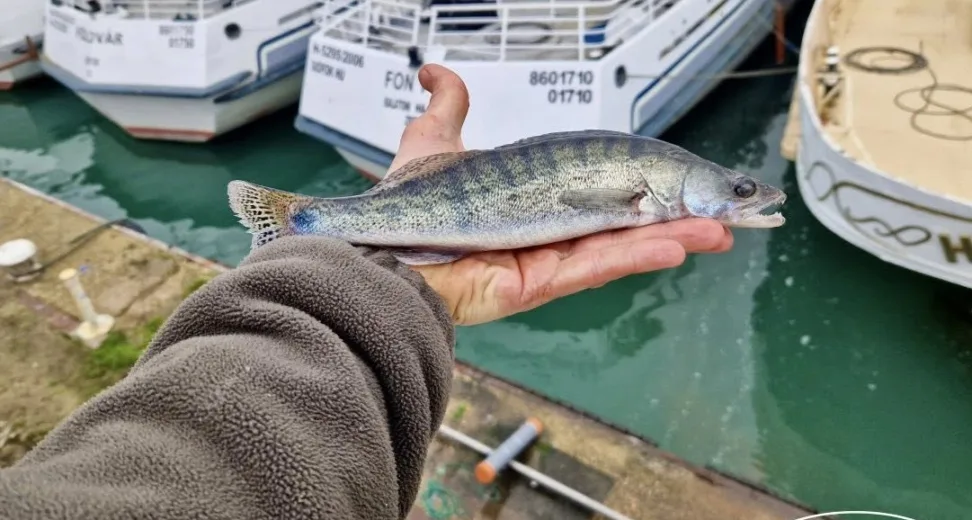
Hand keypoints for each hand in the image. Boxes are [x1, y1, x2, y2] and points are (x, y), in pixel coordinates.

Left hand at [391, 64, 733, 325]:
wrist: (379, 248)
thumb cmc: (406, 204)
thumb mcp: (431, 142)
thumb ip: (447, 109)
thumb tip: (436, 72)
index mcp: (533, 201)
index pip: (600, 189)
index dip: (642, 184)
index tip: (682, 178)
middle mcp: (544, 233)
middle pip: (622, 223)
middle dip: (674, 218)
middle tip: (723, 214)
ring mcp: (543, 261)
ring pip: (619, 246)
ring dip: (672, 238)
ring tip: (721, 231)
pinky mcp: (536, 284)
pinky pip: (594, 266)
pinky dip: (636, 255)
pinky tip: (677, 244)